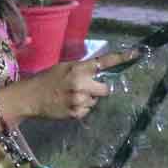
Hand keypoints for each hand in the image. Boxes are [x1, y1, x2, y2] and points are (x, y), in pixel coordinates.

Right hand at [4, 51, 120, 121]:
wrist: (30, 97)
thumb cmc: (47, 79)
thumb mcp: (64, 67)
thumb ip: (82, 69)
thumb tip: (99, 71)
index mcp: (78, 69)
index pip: (104, 62)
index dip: (121, 58)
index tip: (137, 54)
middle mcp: (82, 84)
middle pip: (105, 88)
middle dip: (98, 88)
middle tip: (85, 87)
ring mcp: (80, 101)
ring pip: (96, 100)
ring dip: (88, 98)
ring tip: (71, 96)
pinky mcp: (77, 113)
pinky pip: (88, 110)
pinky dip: (82, 108)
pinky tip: (68, 104)